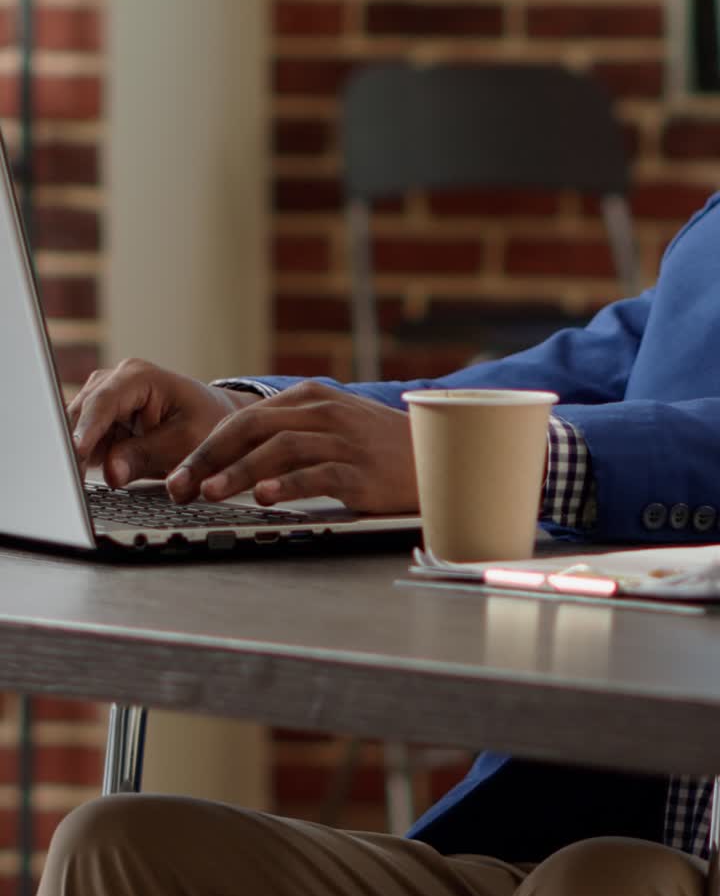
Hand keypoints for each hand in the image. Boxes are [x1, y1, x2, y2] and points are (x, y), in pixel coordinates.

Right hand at [67, 358, 259, 486]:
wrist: (214, 420)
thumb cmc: (206, 423)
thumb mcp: (184, 442)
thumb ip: (146, 456)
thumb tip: (111, 472)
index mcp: (138, 377)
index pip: (103, 402)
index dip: (87, 428)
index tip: (76, 452)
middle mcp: (115, 381)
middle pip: (82, 414)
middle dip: (76, 446)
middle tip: (74, 480)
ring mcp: (105, 398)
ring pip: (78, 428)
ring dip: (82, 454)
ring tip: (85, 481)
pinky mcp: (103, 419)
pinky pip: (86, 440)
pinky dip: (89, 457)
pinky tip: (94, 473)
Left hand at [166, 380, 418, 513]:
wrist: (440, 456)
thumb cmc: (379, 448)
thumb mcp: (333, 425)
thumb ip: (290, 432)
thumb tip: (235, 457)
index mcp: (311, 398)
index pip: (246, 419)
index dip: (207, 447)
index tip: (180, 474)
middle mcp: (324, 413)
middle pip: (253, 428)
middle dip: (210, 458)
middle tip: (181, 486)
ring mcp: (343, 440)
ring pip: (279, 449)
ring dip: (239, 472)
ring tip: (211, 493)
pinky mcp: (361, 470)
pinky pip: (318, 474)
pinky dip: (289, 485)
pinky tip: (266, 497)